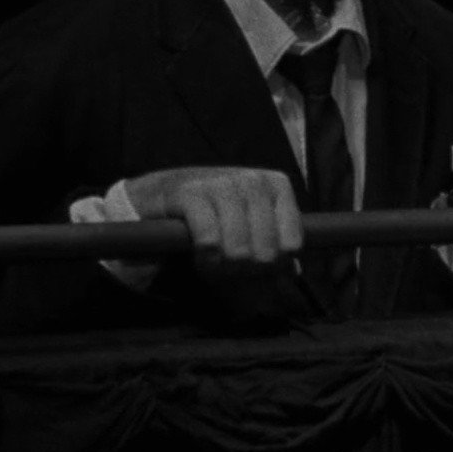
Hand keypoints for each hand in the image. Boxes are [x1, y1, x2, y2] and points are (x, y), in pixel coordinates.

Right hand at [123, 166, 303, 280]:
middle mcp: (252, 179)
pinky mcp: (189, 193)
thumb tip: (293, 272)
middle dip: (248, 270)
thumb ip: (274, 250)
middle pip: (266, 250)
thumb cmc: (212, 216)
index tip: (258, 268)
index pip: (292, 244)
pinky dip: (206, 257)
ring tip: (215, 266)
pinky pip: (209, 239)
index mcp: (275, 184)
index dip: (275, 266)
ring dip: (225, 266)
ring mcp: (220, 182)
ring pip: (239, 246)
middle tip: (231, 271)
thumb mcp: (249, 230)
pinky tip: (201, 257)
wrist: (159, 196)